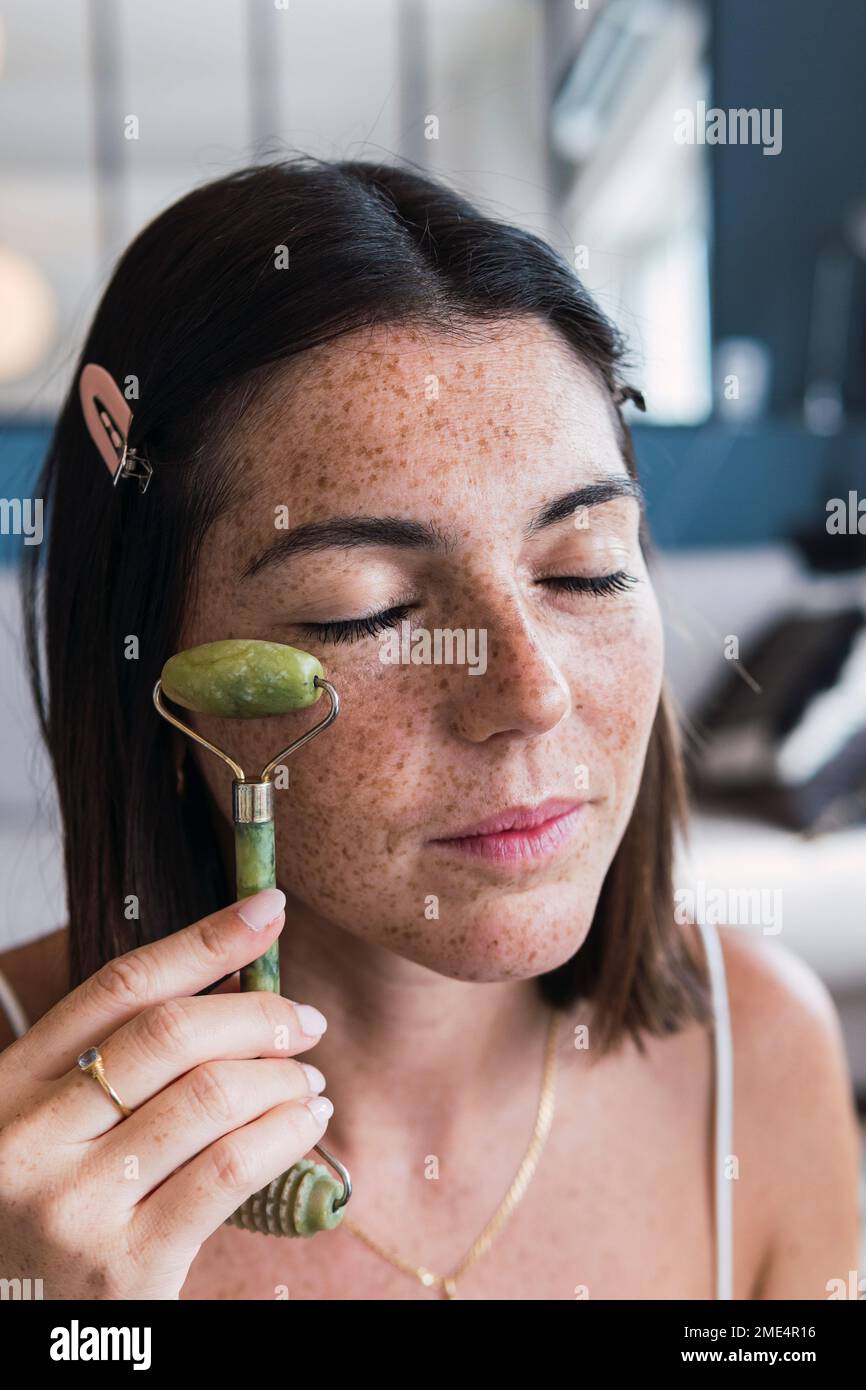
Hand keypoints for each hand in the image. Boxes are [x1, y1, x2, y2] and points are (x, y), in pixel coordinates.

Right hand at [0, 888, 331, 1298]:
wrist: (13, 1328)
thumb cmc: (47, 1216)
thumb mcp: (51, 1127)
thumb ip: (117, 1063)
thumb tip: (238, 980)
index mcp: (12, 1086)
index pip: (121, 985)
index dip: (206, 939)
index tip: (269, 909)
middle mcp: (34, 1137)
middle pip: (174, 1033)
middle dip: (260, 1014)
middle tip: (306, 1021)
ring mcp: (76, 1204)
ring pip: (213, 1096)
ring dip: (283, 1075)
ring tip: (308, 1080)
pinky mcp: (126, 1267)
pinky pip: (231, 1170)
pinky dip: (288, 1132)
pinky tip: (307, 1123)